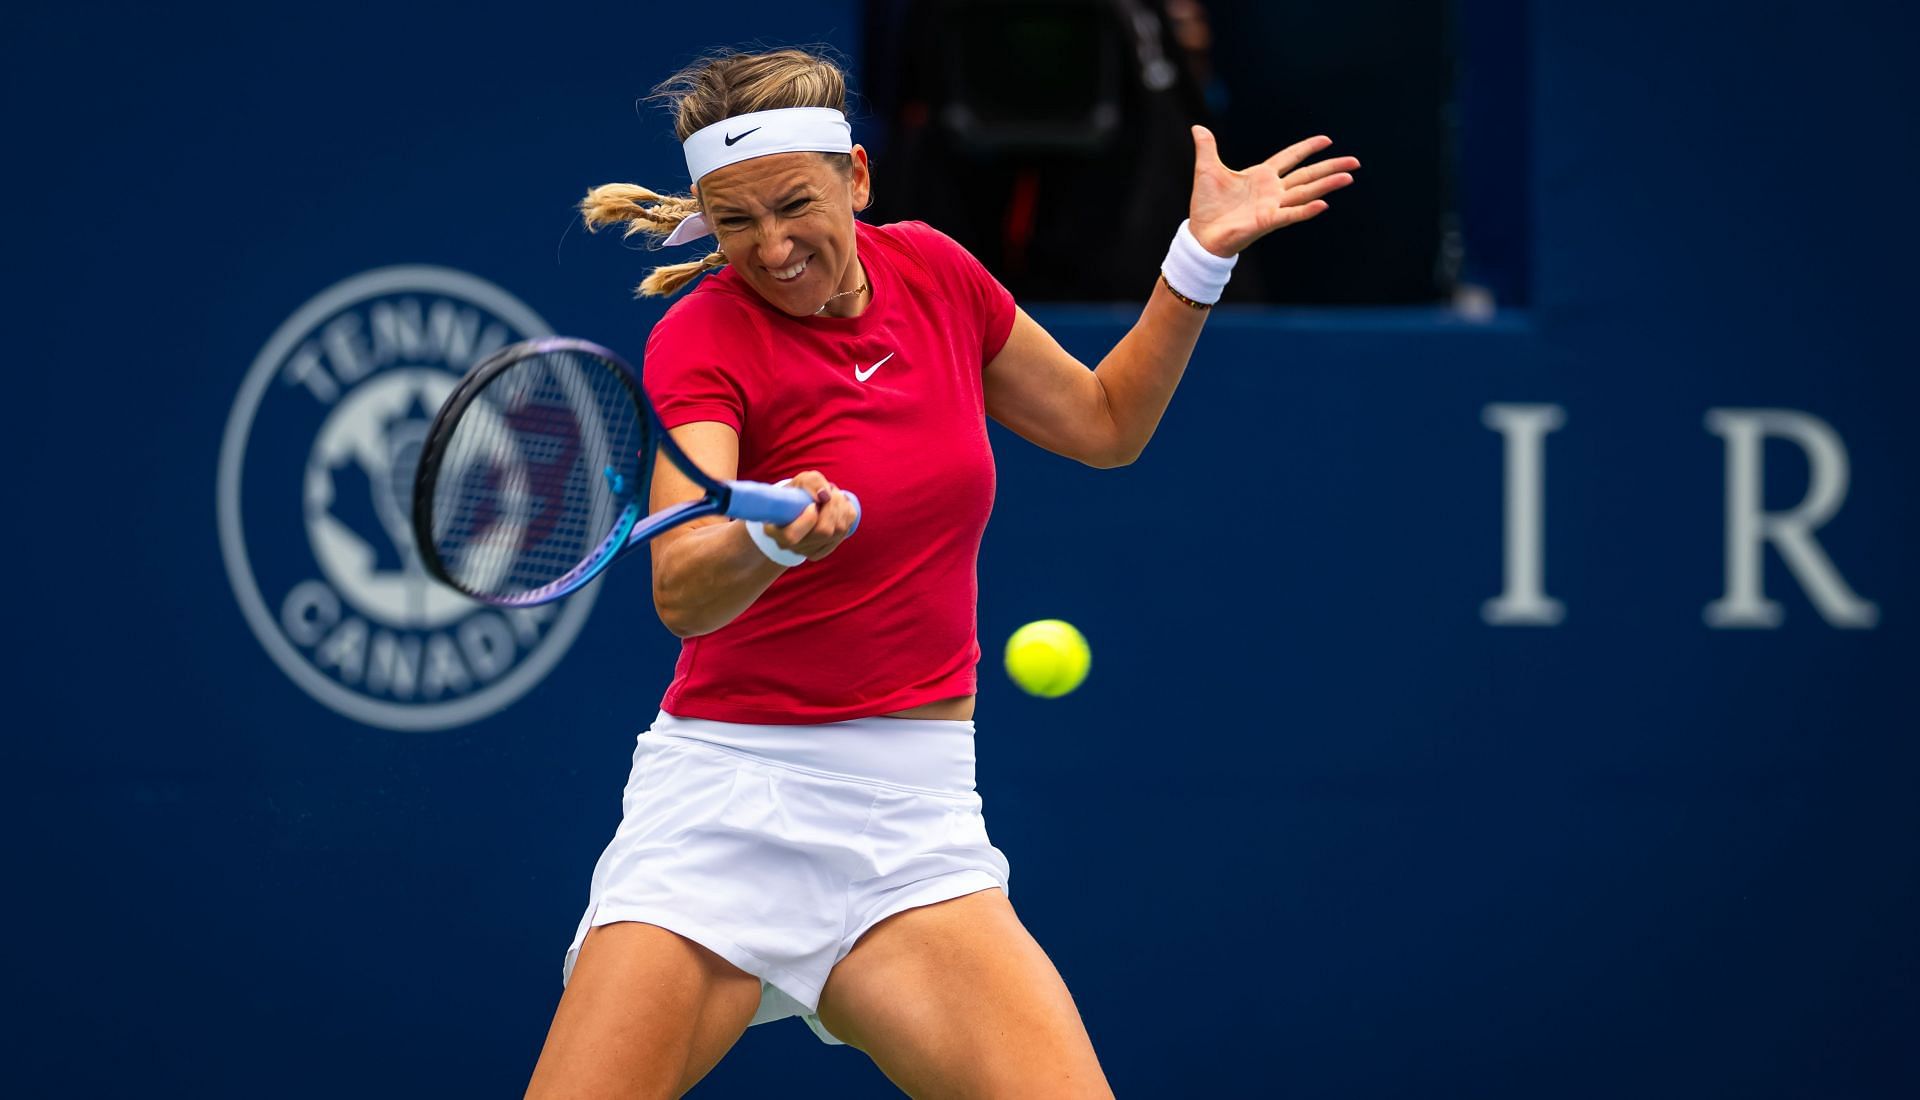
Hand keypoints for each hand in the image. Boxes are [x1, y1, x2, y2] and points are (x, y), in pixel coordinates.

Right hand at [766, 470, 857, 561]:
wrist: (800, 508)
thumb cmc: (797, 493)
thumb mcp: (799, 482)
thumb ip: (811, 482)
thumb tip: (825, 495)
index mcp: (775, 531)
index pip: (792, 536)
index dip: (808, 519)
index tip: (813, 504)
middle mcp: (792, 546)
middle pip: (823, 531)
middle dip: (833, 506)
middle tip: (831, 492)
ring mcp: (809, 551)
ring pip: (838, 531)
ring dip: (842, 507)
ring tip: (835, 495)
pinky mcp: (824, 551)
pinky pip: (845, 531)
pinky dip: (847, 514)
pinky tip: (840, 506)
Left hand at [1186, 127, 1358, 256]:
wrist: (1200, 234)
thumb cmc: (1207, 206)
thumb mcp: (1207, 170)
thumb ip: (1207, 148)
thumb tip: (1198, 127)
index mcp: (1261, 176)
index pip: (1290, 158)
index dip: (1307, 148)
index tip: (1327, 140)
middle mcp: (1272, 191)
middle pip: (1307, 175)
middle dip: (1330, 167)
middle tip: (1355, 162)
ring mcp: (1272, 206)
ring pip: (1305, 192)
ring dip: (1327, 185)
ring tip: (1348, 177)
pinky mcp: (1267, 221)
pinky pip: (1290, 215)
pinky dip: (1306, 210)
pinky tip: (1323, 204)